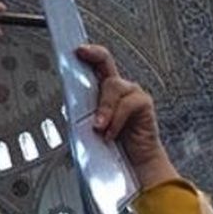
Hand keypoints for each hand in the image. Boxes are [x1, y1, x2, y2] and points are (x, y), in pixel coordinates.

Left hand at [76, 44, 179, 188]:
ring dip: (103, 107)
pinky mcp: (143, 104)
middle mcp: (119, 88)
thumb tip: (69, 106)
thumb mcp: (92, 128)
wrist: (135, 164)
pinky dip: (116, 119)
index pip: (95, 65)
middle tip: (81, 53)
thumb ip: (85, 114)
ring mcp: (132, 94)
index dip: (87, 53)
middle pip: (105, 62)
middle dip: (93, 54)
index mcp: (103, 91)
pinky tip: (111, 133)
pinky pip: (127, 104)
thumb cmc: (114, 145)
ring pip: (113, 86)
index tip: (75, 49)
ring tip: (99, 127)